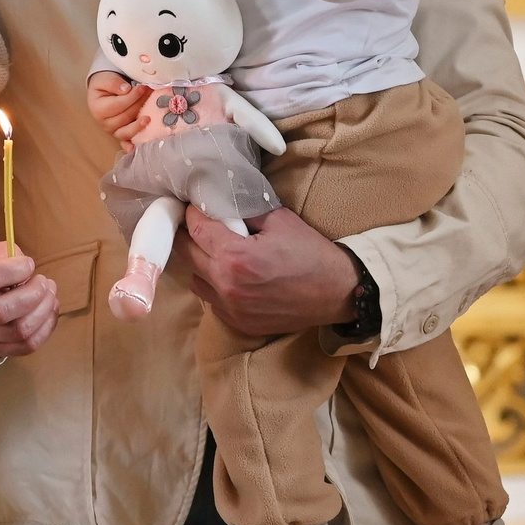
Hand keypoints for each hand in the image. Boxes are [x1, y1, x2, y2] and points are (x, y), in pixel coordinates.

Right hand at [0, 241, 58, 358]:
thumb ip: (6, 254)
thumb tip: (26, 269)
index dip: (17, 270)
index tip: (29, 264)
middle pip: (3, 311)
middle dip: (34, 295)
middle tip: (45, 282)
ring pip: (18, 331)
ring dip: (43, 312)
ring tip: (51, 295)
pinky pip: (26, 346)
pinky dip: (45, 329)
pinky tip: (49, 312)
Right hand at [87, 70, 152, 148]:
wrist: (103, 91)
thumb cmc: (104, 85)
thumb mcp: (105, 79)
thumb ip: (114, 83)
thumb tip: (127, 89)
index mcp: (98, 109)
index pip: (118, 105)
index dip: (132, 97)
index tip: (143, 87)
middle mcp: (104, 123)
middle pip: (125, 117)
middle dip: (140, 105)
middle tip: (151, 93)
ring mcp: (112, 131)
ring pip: (126, 131)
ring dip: (138, 125)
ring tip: (148, 119)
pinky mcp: (119, 135)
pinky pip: (125, 142)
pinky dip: (129, 146)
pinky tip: (134, 148)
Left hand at [169, 204, 359, 339]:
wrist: (337, 292)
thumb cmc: (310, 252)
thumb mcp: (279, 219)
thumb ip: (244, 210)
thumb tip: (220, 201)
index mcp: (234, 256)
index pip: (195, 228)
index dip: (193, 213)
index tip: (197, 205)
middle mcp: (226, 285)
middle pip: (187, 253)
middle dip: (191, 235)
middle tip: (203, 225)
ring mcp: (230, 308)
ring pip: (195, 279)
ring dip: (201, 262)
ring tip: (217, 252)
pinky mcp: (238, 323)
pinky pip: (211, 300)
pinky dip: (214, 285)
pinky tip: (231, 276)